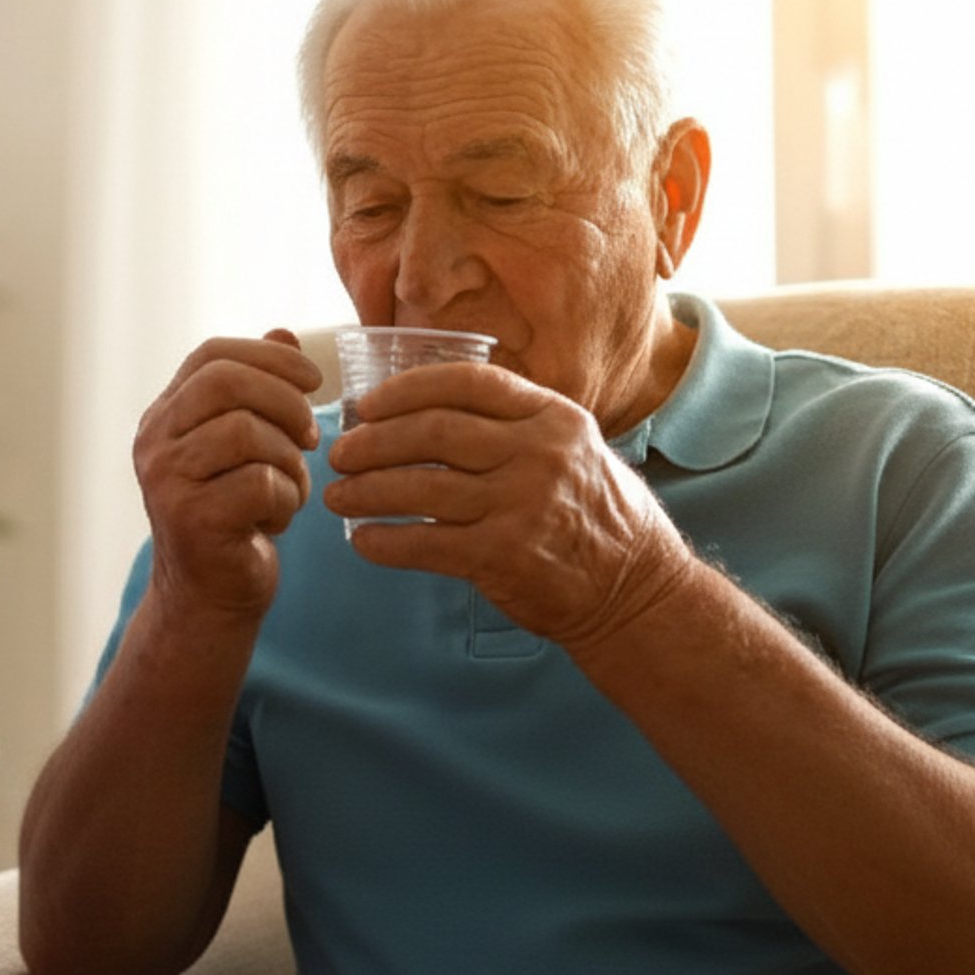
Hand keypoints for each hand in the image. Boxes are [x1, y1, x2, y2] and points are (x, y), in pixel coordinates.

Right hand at [134, 329, 322, 620]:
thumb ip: (257, 392)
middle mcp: (154, 441)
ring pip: (247, 431)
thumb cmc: (232, 518)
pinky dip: (287, 500)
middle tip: (311, 435)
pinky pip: (261, 484)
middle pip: (225, 381)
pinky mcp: (191, 519)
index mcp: (164, 416)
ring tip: (291, 489)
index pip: (211, 355)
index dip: (269, 356)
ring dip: (289, 460)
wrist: (208, 600)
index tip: (313, 379)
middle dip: (285, 400)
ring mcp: (166, 479)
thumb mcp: (243, 449)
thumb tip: (285, 333)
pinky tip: (277, 520)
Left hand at [325, 361, 696, 650]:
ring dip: (365, 491)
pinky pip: (424, 544)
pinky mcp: (503, 557)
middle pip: (432, 432)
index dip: (405, 389)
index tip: (367, 404)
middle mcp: (540, 454)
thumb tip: (423, 407)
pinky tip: (362, 540)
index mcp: (553, 417)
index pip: (467, 383)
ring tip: (336, 495)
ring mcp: (522, 505)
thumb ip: (513, 423)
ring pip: (420, 487)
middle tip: (340, 453)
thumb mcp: (572, 447)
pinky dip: (384, 542)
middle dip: (373, 441)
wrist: (637, 591)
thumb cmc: (594, 514)